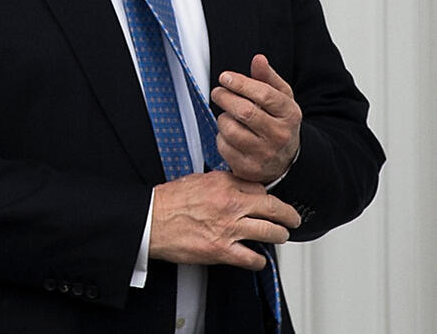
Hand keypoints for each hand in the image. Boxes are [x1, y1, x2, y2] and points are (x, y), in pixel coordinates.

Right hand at [148, 171, 300, 268]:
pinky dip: (259, 261)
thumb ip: (219, 183)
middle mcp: (230, 204)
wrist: (149, 220)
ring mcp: (228, 228)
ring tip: (278, 237)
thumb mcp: (195, 180)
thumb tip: (235, 187)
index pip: (259, 187)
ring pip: (271, 233)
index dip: (266, 196)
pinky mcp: (222, 250)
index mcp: (222, 183)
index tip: (268, 201)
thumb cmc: (167, 202)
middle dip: (288, 215)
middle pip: (274, 207)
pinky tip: (256, 259)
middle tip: (292, 219)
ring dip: (278, 236)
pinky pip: (253, 258)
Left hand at [210, 54, 301, 183]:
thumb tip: (258, 59)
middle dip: (225, 97)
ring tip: (229, 116)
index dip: (240, 83)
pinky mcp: (249, 168)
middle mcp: (279, 135)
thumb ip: (268, 78)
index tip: (224, 77)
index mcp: (289, 114)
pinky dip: (221, 137)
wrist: (286, 161)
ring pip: (230, 129)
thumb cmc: (279, 123)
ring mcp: (265, 154)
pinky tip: (230, 135)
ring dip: (223, 118)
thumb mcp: (281, 99)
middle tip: (217, 92)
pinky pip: (223, 146)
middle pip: (244, 111)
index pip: (264, 95)